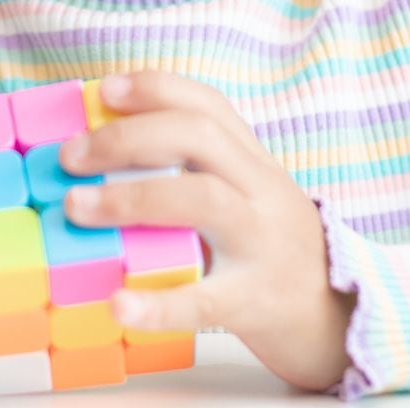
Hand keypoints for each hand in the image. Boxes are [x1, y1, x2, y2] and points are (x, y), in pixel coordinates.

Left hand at [58, 71, 356, 391]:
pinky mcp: (256, 300)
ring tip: (76, 208)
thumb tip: (97, 154)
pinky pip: (207, 299)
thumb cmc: (270, 253)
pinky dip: (159, 302)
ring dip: (132, 197)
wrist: (339, 320)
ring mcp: (262, 244)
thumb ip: (191, 173)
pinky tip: (119, 304)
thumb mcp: (245, 198)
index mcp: (253, 163)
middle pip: (200, 138)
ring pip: (204, 200)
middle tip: (70, 156)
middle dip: (129, 137)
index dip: (156, 89)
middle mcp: (261, 191)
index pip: (208, 105)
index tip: (103, 90)